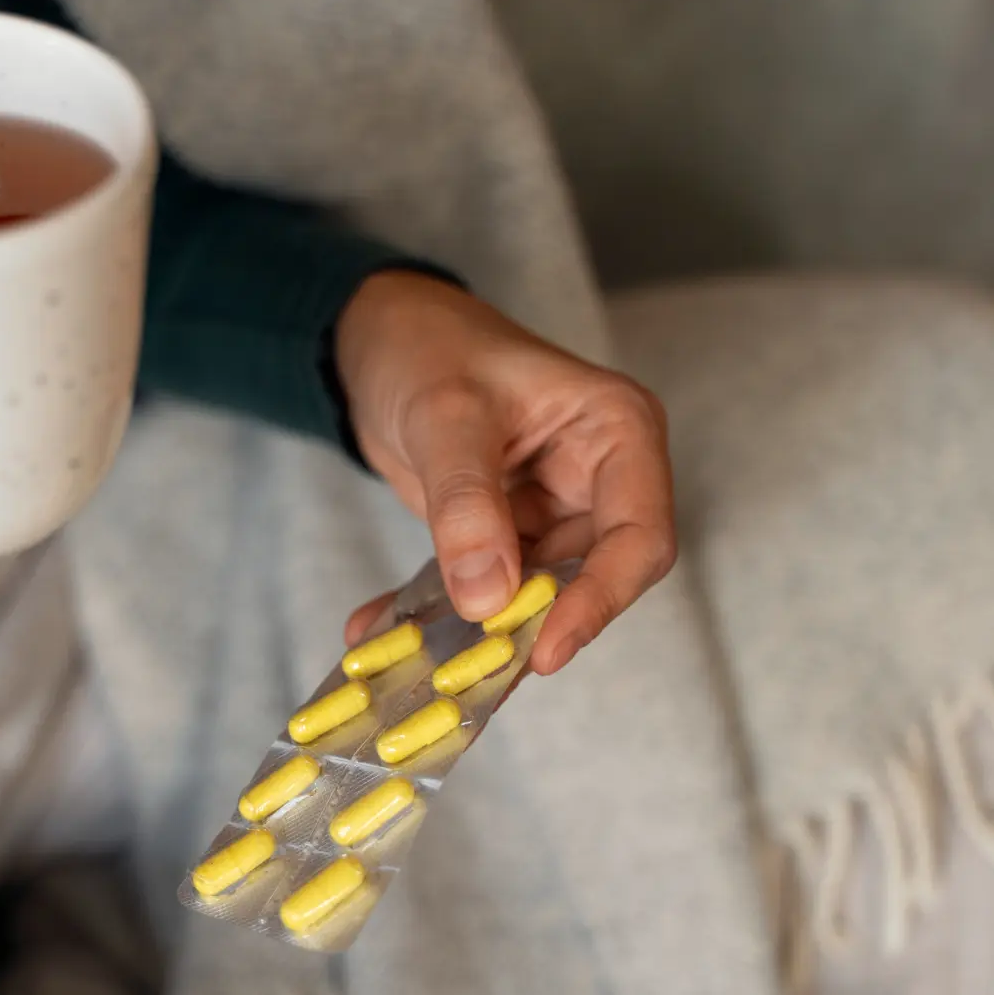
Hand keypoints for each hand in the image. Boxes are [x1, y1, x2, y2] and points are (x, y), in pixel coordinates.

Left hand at [335, 271, 674, 674]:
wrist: (380, 339)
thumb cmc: (429, 346)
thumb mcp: (445, 416)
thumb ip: (466, 503)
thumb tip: (487, 598)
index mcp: (616, 433)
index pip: (639, 536)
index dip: (600, 600)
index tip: (546, 649)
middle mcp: (596, 479)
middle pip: (588, 579)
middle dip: (528, 628)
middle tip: (470, 676)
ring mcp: (551, 511)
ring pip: (529, 595)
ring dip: (472, 633)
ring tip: (413, 667)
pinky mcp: (504, 534)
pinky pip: (478, 587)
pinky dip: (432, 613)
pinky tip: (376, 629)